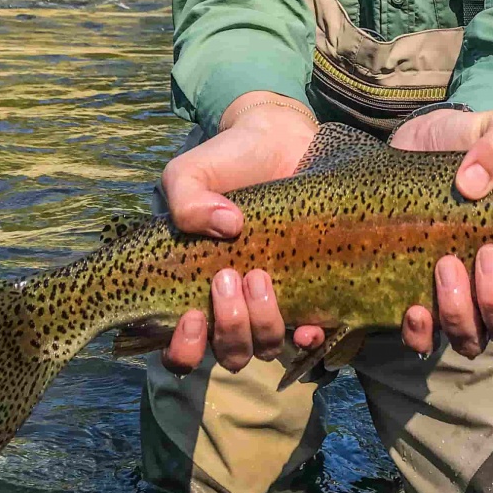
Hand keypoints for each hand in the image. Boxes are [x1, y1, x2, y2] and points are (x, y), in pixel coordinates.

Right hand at [159, 95, 325, 374]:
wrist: (279, 139)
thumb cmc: (226, 161)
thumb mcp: (189, 173)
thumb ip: (186, 201)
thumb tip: (227, 228)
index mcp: (194, 289)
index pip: (182, 350)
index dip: (184, 349)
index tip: (191, 316)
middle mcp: (233, 306)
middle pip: (229, 353)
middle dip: (228, 327)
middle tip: (228, 277)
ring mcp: (273, 300)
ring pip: (266, 346)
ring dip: (263, 323)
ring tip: (260, 275)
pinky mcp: (311, 287)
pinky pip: (310, 330)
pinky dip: (308, 335)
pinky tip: (309, 324)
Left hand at [391, 106, 492, 357]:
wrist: (413, 142)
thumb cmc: (465, 140)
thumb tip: (475, 182)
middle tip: (486, 254)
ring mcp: (456, 299)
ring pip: (470, 340)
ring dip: (462, 314)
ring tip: (445, 264)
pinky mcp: (413, 296)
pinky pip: (420, 340)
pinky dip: (419, 333)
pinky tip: (413, 308)